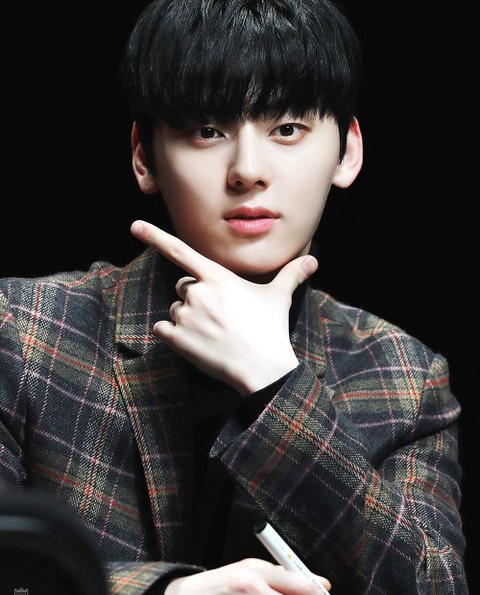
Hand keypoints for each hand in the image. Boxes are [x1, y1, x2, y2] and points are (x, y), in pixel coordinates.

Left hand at [130, 221, 317, 394]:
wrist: (262, 368)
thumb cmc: (270, 330)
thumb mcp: (279, 297)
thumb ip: (291, 274)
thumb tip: (313, 261)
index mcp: (218, 277)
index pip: (180, 251)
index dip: (155, 236)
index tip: (134, 226)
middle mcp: (197, 292)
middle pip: (183, 286)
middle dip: (195, 297)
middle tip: (219, 315)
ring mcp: (186, 316)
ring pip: (174, 309)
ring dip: (187, 318)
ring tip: (213, 332)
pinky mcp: (177, 339)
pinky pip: (163, 329)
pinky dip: (173, 335)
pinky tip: (196, 343)